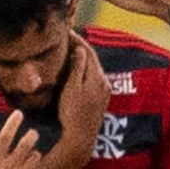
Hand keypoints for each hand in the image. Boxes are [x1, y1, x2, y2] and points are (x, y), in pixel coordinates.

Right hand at [57, 32, 111, 148]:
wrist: (81, 138)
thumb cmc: (73, 114)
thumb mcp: (72, 89)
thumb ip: (77, 68)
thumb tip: (80, 49)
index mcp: (97, 77)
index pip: (88, 51)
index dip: (77, 39)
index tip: (66, 30)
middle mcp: (103, 82)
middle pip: (92, 58)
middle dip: (80, 46)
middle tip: (67, 37)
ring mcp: (103, 91)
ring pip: (92, 68)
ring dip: (82, 58)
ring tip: (69, 50)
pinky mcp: (99, 99)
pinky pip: (92, 77)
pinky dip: (84, 69)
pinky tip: (75, 70)